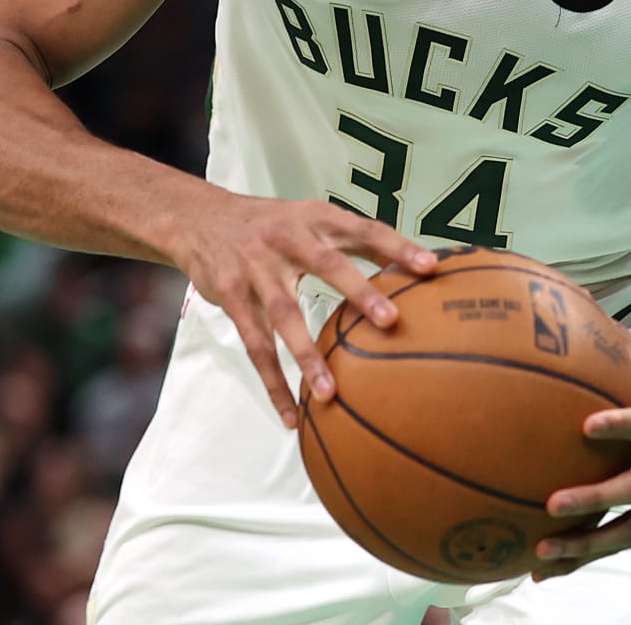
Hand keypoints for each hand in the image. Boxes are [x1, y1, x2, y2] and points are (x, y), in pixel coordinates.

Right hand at [169, 193, 436, 428]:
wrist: (199, 218)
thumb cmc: (273, 225)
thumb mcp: (311, 218)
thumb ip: (355, 242)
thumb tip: (414, 267)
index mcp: (316, 217)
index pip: (364, 229)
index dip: (397, 246)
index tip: (431, 268)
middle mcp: (288, 239)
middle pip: (327, 265)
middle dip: (359, 293)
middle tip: (391, 321)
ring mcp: (257, 269)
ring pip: (285, 315)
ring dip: (307, 356)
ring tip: (331, 393)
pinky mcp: (231, 296)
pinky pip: (254, 345)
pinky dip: (273, 381)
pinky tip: (291, 413)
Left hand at [531, 337, 630, 578]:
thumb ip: (629, 352)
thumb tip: (578, 307)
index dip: (625, 426)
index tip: (586, 426)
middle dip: (598, 499)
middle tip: (553, 503)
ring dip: (587, 544)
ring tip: (540, 550)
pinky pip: (626, 546)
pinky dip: (587, 558)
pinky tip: (544, 569)